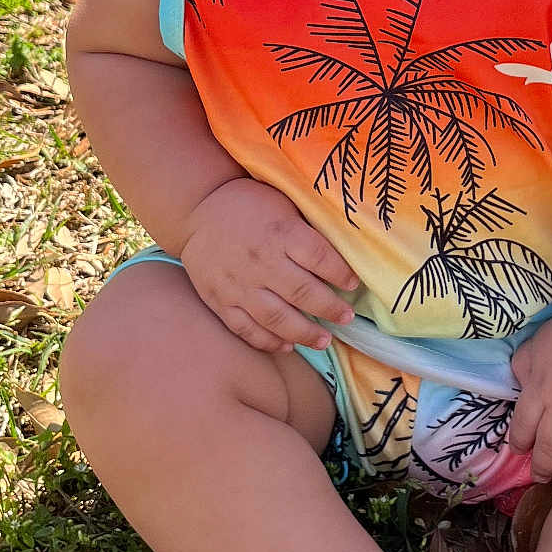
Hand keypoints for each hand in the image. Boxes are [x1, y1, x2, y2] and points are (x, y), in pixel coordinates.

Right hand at [178, 178, 358, 353]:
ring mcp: (238, 284)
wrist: (198, 210)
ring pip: (275, 317)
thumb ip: (307, 231)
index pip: (318, 257)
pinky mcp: (220, 300)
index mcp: (280, 232)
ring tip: (323, 340)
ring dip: (303, 333)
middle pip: (301, 292)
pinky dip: (266, 341)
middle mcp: (260, 261)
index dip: (340, 273)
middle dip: (329, 308)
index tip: (353, 284)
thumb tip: (343, 255)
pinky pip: (245, 328)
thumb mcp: (284, 205)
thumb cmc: (250, 205)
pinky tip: (286, 346)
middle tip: (346, 318)